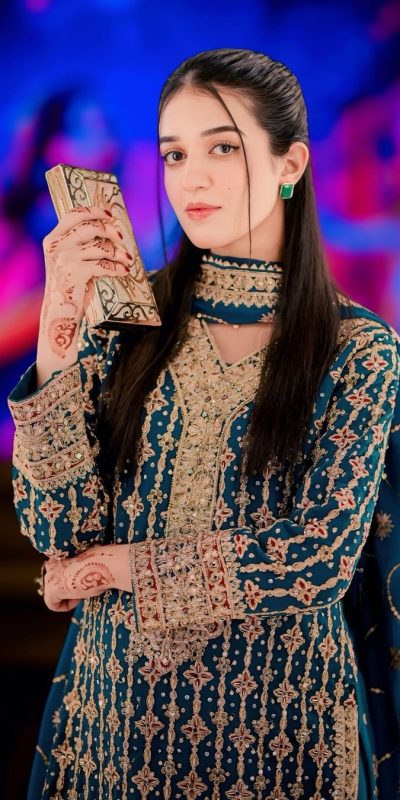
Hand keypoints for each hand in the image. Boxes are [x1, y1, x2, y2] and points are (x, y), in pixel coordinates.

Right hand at [40, 204, 132, 355]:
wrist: (60, 311)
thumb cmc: (69, 284)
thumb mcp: (66, 260)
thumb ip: (77, 244)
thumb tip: (108, 229)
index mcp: (53, 238)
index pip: (73, 214)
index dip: (93, 211)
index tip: (109, 214)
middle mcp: (57, 246)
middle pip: (90, 227)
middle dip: (110, 230)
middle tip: (121, 237)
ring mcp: (65, 259)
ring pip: (100, 247)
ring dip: (117, 253)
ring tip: (126, 258)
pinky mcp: (75, 273)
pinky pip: (103, 265)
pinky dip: (116, 268)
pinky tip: (123, 270)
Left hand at [43, 543, 131, 611]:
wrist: (104, 564)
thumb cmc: (100, 564)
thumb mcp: (85, 566)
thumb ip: (74, 571)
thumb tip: (75, 579)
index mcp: (58, 557)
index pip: (57, 574)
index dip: (70, 581)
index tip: (82, 580)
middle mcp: (50, 566)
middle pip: (56, 584)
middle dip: (68, 589)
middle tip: (83, 587)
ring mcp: (49, 578)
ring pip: (54, 595)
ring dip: (68, 596)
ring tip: (83, 590)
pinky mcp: (51, 591)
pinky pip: (53, 605)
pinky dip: (66, 606)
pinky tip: (78, 598)